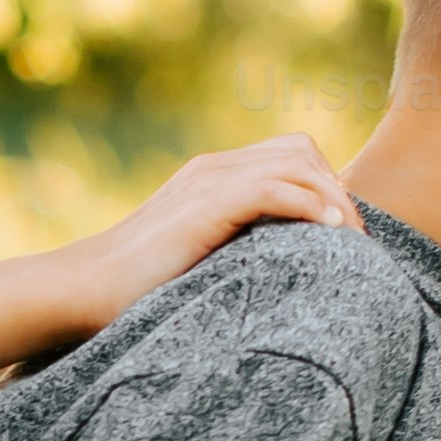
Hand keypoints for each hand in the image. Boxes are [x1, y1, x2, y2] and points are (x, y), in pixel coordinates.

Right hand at [69, 135, 356, 319]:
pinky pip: (272, 188)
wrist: (82, 289)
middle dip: (340, 191)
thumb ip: (236, 250)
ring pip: (296, 163)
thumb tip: (286, 274)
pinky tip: (327, 234)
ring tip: (350, 243)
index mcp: (213, 177)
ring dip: (333, 199)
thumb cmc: (135, 290)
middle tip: (358, 242)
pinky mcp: (203, 204)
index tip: (346, 236)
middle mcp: (213, 169)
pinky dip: (309, 205)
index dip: (327, 187)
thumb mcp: (199, 261)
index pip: (291, 156)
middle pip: (302, 151)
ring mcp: (207, 182)